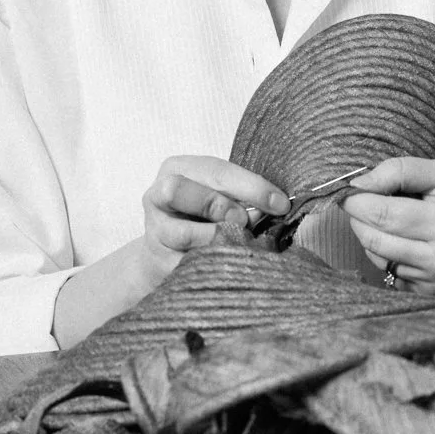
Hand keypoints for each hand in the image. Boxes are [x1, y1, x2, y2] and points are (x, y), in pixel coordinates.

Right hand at [141, 155, 288, 276]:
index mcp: (177, 169)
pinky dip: (213, 263)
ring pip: (183, 233)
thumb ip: (243, 196)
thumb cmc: (203, 216)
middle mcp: (157, 195)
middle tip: (244, 221)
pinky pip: (188, 264)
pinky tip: (227, 263)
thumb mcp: (222, 195)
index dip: (251, 187)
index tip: (280, 204)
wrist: (169, 251)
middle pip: (179, 190)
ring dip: (217, 238)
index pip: (215, 171)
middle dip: (218, 205)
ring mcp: (154, 230)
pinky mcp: (158, 261)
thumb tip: (276, 207)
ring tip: (236, 242)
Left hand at [341, 158, 434, 295]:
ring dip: (372, 236)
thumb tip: (358, 183)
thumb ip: (400, 171)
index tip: (349, 191)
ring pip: (378, 258)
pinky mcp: (434, 294)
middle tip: (362, 202)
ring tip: (390, 219)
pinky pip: (391, 274)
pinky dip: (388, 255)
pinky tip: (406, 242)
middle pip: (373, 239)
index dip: (355, 200)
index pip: (381, 213)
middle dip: (358, 218)